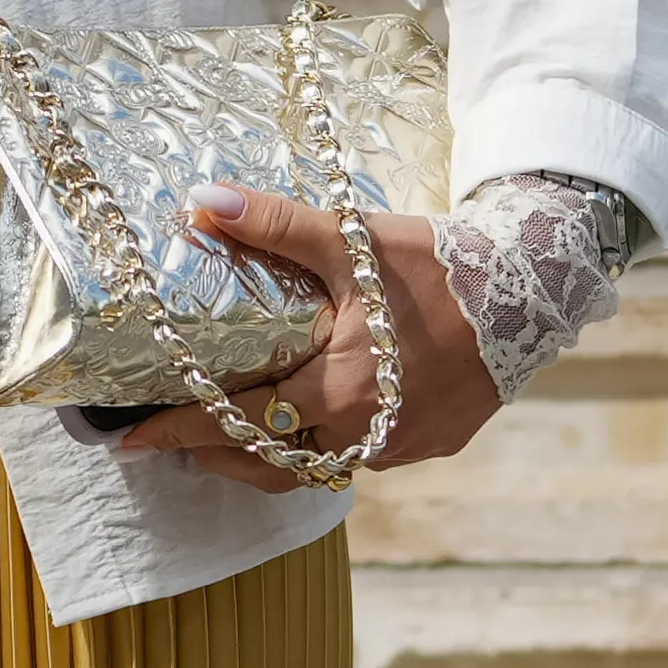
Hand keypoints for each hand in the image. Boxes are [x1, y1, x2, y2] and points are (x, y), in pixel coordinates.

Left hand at [79, 186, 500, 476]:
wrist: (534, 288)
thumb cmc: (438, 265)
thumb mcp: (352, 241)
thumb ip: (275, 225)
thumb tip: (203, 202)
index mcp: (340, 388)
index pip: (239, 421)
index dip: (182, 430)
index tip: (133, 438)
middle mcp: (367, 431)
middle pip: (273, 460)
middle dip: (218, 453)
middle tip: (177, 438)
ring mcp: (402, 445)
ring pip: (319, 465)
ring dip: (273, 452)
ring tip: (235, 432)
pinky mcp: (432, 444)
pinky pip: (364, 455)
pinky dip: (327, 441)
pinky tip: (315, 414)